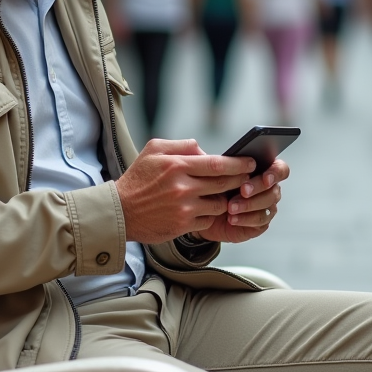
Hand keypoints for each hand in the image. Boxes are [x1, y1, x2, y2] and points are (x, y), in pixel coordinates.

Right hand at [115, 139, 255, 243]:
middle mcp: (182, 187)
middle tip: (248, 178)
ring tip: (227, 195)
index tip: (251, 162)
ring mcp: (183, 208)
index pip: (218, 163)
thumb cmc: (138, 178)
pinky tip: (208, 209)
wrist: (120, 211)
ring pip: (219, 204)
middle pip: (224, 183)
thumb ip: (182, 145)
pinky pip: (208, 220)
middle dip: (240, 180)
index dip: (239, 163)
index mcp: (177, 165)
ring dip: (226, 200)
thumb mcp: (154, 150)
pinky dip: (211, 215)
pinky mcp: (182, 225)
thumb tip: (205, 150)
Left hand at [196, 158, 289, 243]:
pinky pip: (259, 221)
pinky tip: (232, 218)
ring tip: (231, 207)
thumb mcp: (217, 172)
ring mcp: (266, 207)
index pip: (280, 169)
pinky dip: (245, 219)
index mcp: (263, 171)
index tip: (265, 178)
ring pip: (267, 206)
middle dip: (257, 189)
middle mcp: (268, 189)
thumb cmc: (215, 189)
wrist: (206, 213)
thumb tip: (213, 153)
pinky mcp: (260, 224)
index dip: (275, 173)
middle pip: (273, 189)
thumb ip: (222, 161)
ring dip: (248, 206)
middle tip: (243, 191)